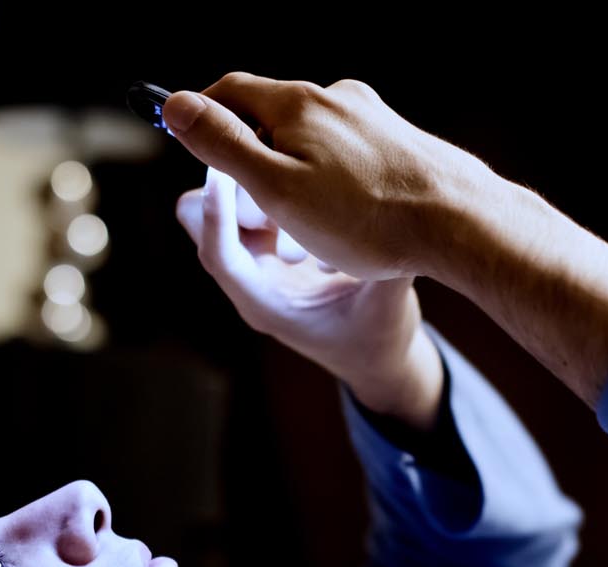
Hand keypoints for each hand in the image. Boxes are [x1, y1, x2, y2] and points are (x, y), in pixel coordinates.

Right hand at [163, 74, 486, 281]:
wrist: (462, 222)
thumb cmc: (366, 218)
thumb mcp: (277, 189)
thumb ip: (224, 146)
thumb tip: (174, 105)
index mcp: (299, 105)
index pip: (231, 91)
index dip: (203, 115)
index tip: (188, 142)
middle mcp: (337, 98)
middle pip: (273, 113)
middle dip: (251, 150)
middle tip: (244, 198)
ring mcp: (373, 117)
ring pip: (313, 135)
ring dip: (295, 166)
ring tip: (301, 219)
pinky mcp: (401, 141)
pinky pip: (349, 151)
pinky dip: (332, 176)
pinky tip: (348, 214)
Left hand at [176, 165, 432, 408]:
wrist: (374, 355)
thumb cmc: (378, 339)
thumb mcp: (389, 306)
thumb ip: (389, 268)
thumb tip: (405, 221)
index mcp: (267, 306)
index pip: (221, 257)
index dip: (217, 214)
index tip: (224, 170)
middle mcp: (251, 281)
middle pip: (202, 222)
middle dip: (232, 191)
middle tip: (277, 169)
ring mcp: (256, 261)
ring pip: (222, 205)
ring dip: (251, 184)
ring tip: (295, 174)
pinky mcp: (268, 244)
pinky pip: (247, 201)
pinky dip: (267, 183)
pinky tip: (303, 175)